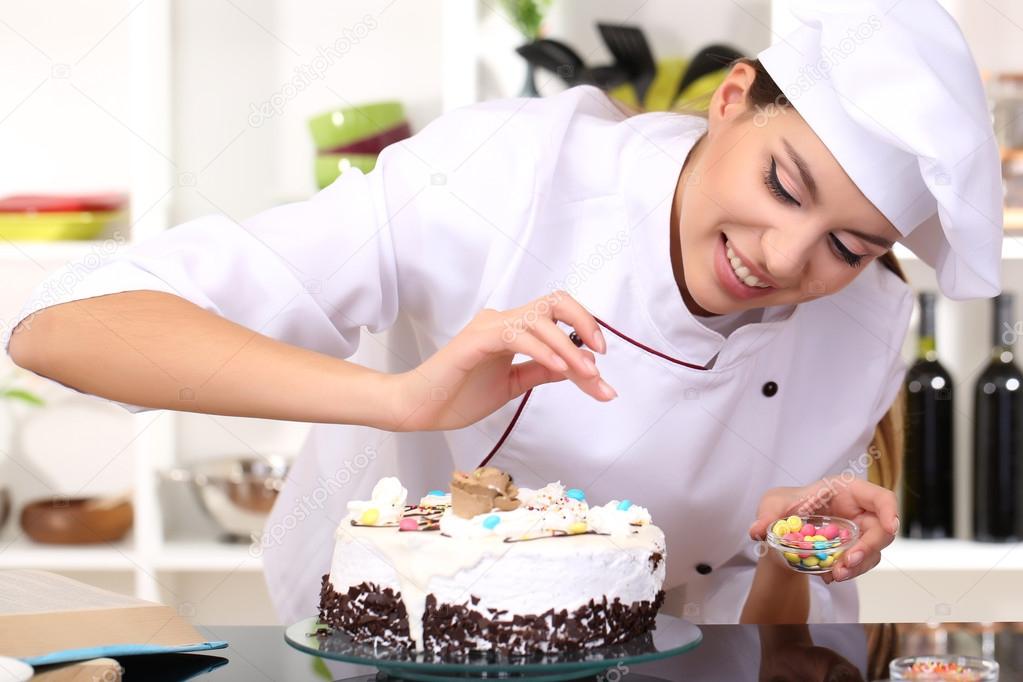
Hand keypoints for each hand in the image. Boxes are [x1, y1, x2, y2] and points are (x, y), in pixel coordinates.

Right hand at [387, 290, 614, 430]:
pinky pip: (518, 336)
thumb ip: (542, 371)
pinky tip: (559, 367)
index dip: (584, 329)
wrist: (420, 409)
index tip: (601, 359)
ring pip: (541, 320)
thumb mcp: (513, 384)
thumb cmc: (459, 396)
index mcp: (512, 329)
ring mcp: (490, 326)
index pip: (557, 317)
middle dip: (585, 322)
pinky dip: (544, 350)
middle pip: (554, 301)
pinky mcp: (477, 339)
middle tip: (601, 352)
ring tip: (586, 374)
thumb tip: (578, 366)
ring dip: (569, 348)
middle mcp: (503, 320)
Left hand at [748, 477, 899, 583]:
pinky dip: (847, 572)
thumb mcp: (773, 505)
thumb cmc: (784, 507)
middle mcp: (858, 511)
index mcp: (847, 490)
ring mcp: (859, 532)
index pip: (881, 497)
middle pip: (882, 529)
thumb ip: (767, 515)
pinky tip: (828, 576)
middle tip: (847, 562)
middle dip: (868, 548)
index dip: (890, 510)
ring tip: (835, 575)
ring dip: (858, 566)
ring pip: (873, 551)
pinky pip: (860, 564)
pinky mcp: (853, 551)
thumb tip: (757, 530)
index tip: (890, 528)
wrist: (782, 531)